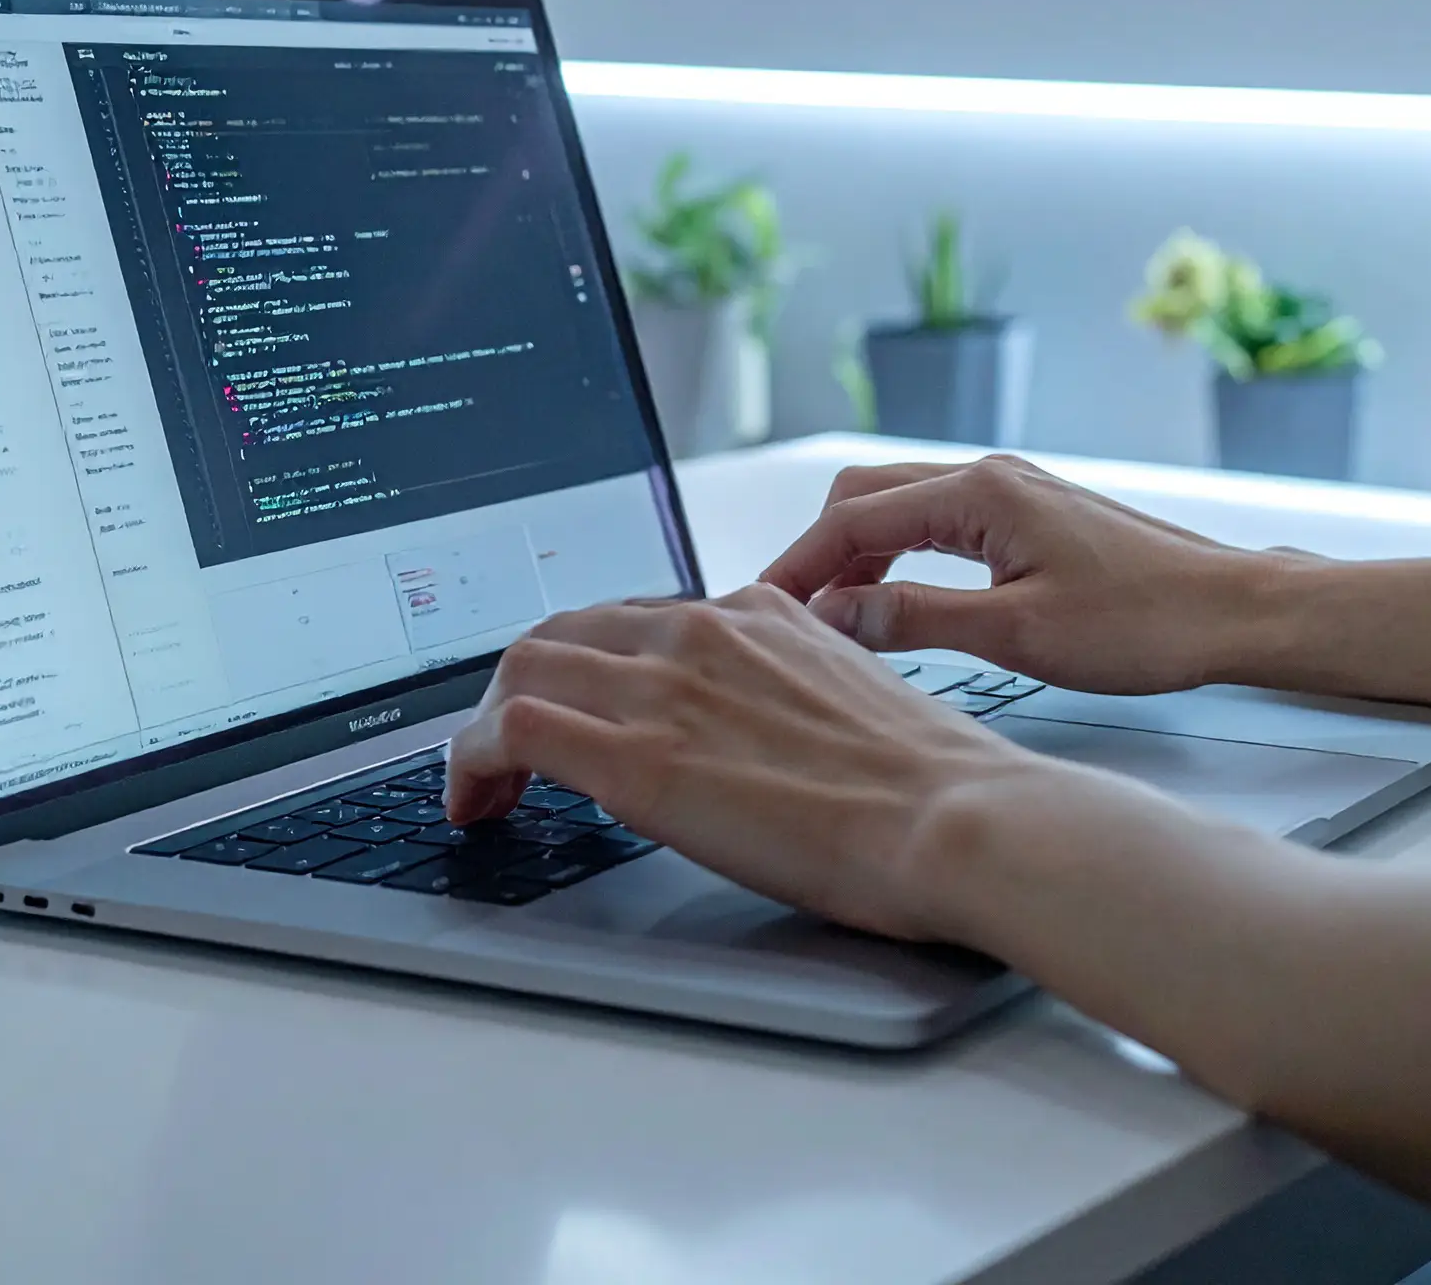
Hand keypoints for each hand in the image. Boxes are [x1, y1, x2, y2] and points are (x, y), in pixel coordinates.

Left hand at [443, 583, 1039, 938]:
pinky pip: (513, 728)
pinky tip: (477, 802)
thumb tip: (743, 721)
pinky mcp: (639, 757)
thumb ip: (780, 686)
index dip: (579, 666)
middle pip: (560, 632)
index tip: (569, 708)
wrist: (957, 818)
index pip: (629, 618)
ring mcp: (663, 686)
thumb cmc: (927, 783)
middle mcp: (701, 630)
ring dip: (485, 724)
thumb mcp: (845, 695)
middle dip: (518, 687)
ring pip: (523, 666)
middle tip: (505, 751)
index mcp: (755, 612)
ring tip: (484, 785)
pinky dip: (473, 758)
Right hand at [761, 456, 1430, 711]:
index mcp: (978, 492)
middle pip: (864, 497)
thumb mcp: (1019, 635)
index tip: (760, 609)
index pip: (852, 519)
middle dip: (817, 552)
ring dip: (856, 557)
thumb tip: (835, 618)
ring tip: (831, 621)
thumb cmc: (1144, 624)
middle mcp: (987, 475)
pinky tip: (896, 607)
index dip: (798, 566)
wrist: (1234, 612)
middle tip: (786, 616)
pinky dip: (897, 558)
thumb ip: (917, 621)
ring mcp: (1009, 490)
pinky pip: (935, 524)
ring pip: (898, 508)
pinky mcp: (1028, 515)